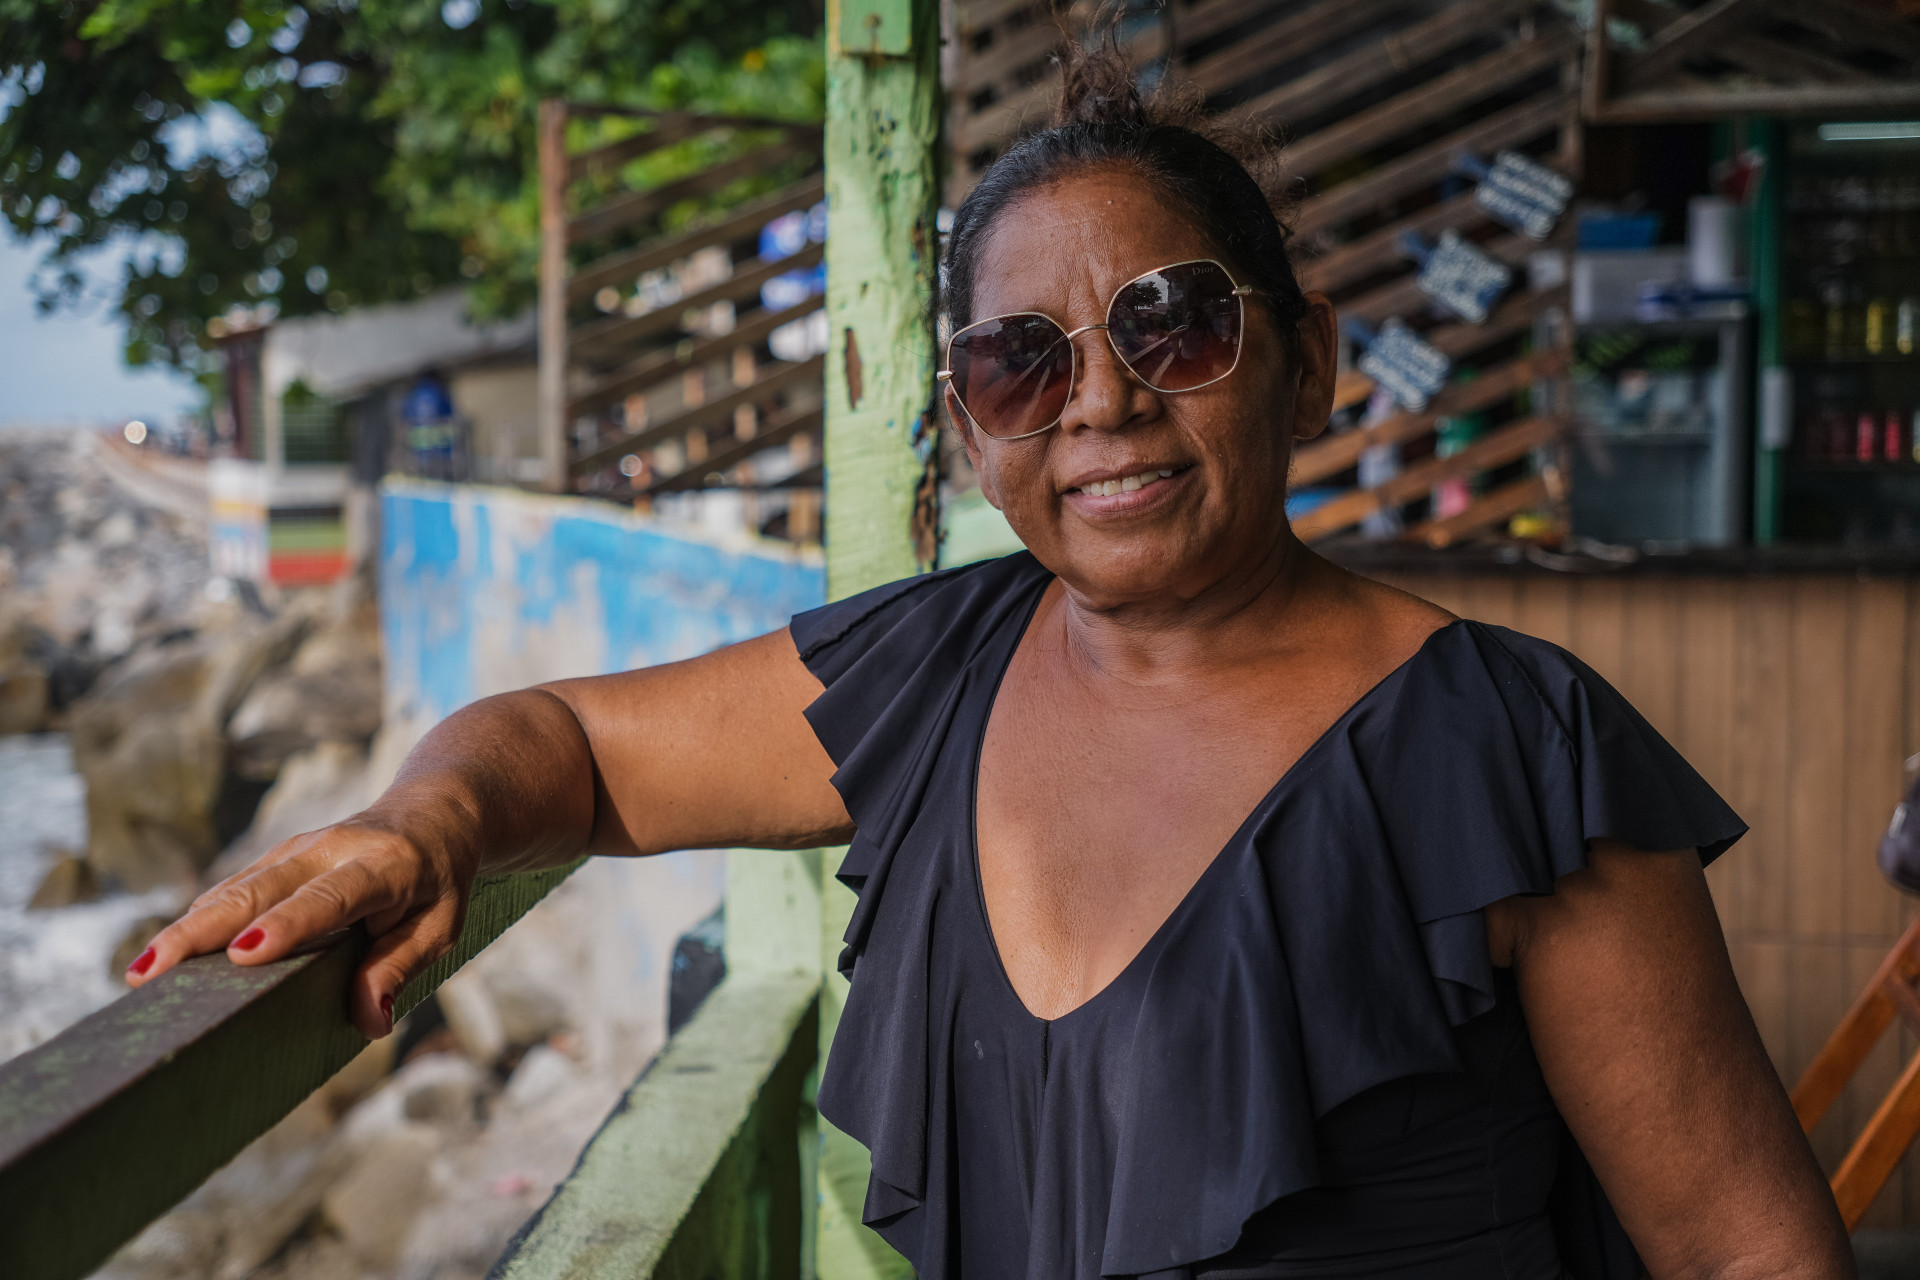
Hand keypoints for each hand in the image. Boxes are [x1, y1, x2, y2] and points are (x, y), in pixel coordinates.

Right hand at [124, 812, 476, 1039]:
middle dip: (204, 931)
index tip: (243, 955)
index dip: (286, 925)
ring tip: (143, 974)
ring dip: (188, 928)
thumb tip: (368, 1020)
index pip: (330, 898)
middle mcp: (332, 850)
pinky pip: (234, 887)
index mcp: (383, 866)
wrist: (434, 813)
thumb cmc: (439, 879)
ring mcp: (299, 849)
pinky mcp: (278, 857)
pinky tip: (166, 953)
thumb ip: (401, 966)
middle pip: (261, 891)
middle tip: (154, 974)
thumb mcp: (441, 924)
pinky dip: (199, 918)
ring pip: (236, 888)